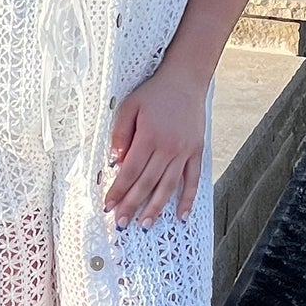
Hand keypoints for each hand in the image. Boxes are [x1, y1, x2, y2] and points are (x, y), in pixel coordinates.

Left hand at [102, 64, 206, 228]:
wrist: (186, 81)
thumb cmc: (154, 93)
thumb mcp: (130, 106)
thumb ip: (120, 133)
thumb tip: (116, 161)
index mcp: (149, 136)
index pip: (130, 171)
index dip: (119, 190)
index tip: (108, 206)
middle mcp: (168, 147)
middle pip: (147, 183)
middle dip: (132, 205)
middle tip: (121, 223)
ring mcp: (184, 152)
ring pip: (168, 186)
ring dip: (156, 208)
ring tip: (145, 224)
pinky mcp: (196, 152)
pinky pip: (192, 180)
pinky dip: (188, 199)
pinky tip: (182, 216)